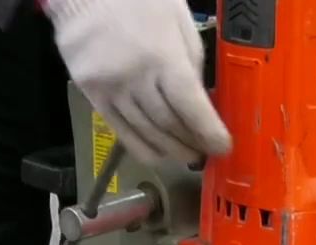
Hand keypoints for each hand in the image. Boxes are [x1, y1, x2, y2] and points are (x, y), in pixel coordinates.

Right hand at [43, 0, 231, 165]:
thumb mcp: (177, 18)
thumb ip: (191, 58)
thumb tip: (200, 97)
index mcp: (164, 56)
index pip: (191, 106)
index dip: (209, 132)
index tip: (222, 147)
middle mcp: (138, 78)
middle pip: (170, 123)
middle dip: (191, 142)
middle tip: (204, 152)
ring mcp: (112, 89)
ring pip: (147, 132)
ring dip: (170, 149)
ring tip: (185, 156)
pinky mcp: (93, 95)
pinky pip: (121, 130)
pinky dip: (142, 147)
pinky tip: (157, 155)